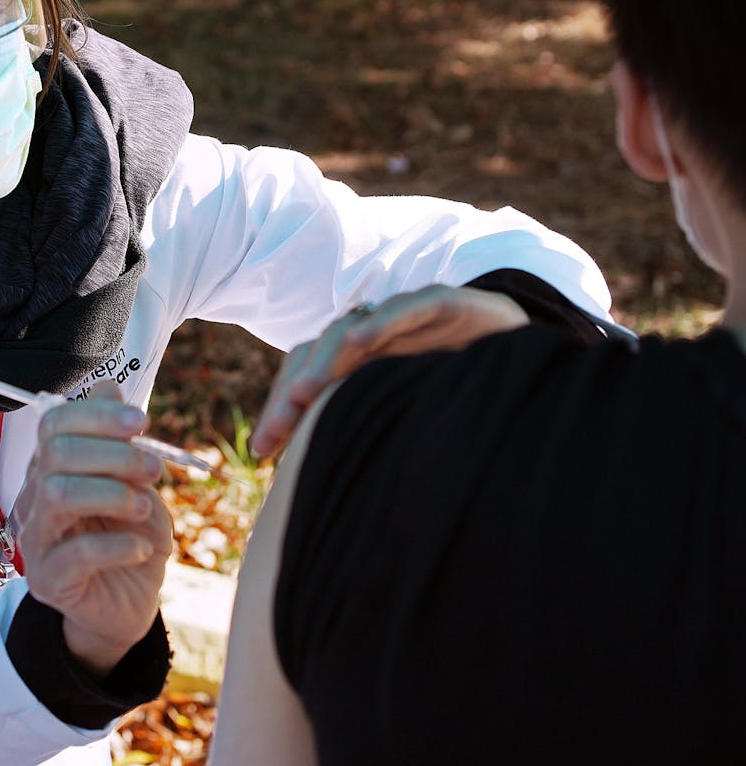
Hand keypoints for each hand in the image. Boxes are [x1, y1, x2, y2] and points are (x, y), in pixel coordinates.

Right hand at [13, 382, 173, 677]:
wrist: (130, 602)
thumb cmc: (130, 535)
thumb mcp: (135, 481)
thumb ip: (118, 438)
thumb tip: (108, 386)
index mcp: (50, 468)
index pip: (53, 423)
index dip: (98, 416)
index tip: (142, 423)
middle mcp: (32, 500)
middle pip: (56, 454)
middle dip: (114, 454)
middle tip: (154, 470)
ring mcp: (35, 542)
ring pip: (58, 495)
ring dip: (113, 494)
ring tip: (146, 507)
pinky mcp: (48, 582)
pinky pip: (77, 553)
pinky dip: (119, 545)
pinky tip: (142, 548)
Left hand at [251, 285, 528, 455]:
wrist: (532, 355)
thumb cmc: (465, 392)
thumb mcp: (409, 421)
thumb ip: (371, 437)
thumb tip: (323, 492)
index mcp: (359, 364)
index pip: (306, 378)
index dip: (282, 409)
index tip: (262, 452)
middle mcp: (374, 337)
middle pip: (316, 356)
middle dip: (291, 394)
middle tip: (272, 434)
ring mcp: (404, 318)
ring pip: (350, 332)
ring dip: (324, 361)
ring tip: (303, 394)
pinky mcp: (443, 302)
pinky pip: (405, 309)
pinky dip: (378, 324)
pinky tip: (354, 343)